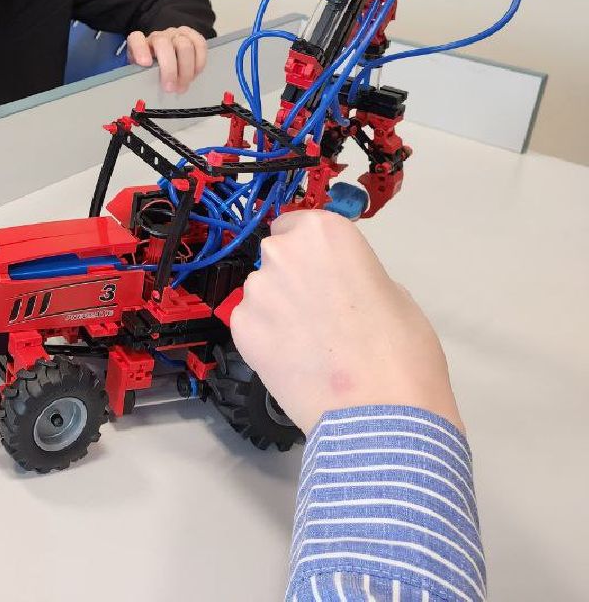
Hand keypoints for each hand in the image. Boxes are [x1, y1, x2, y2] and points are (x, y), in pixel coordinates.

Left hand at [126, 26, 206, 93]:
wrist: (165, 56)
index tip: (145, 63)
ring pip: (184, 45)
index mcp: (139, 43)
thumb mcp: (141, 73)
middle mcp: (158, 36)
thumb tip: (144, 95)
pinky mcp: (192, 36)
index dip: (140, 49)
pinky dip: (199, 61)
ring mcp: (175, 34)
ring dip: (186, 69)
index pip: (136, 39)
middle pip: (164, 44)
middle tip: (170, 88)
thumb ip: (141, 77)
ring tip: (183, 86)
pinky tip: (195, 74)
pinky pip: (200, 44)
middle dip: (169, 68)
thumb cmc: (151, 68)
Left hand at [231, 210, 462, 434]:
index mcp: (324, 234)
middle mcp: (282, 253)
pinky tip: (294, 361)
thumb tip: (340, 282)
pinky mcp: (240, 328)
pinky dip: (267, 338)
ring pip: (263, 292)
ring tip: (310, 345)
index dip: (311, 250)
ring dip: (279, 310)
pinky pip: (251, 324)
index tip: (323, 271)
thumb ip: (357, 274)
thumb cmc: (402, 354)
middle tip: (321, 313)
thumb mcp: (395, 294)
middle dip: (294, 278)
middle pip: (278, 257)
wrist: (379, 416)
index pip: (300, 225)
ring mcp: (256, 291)